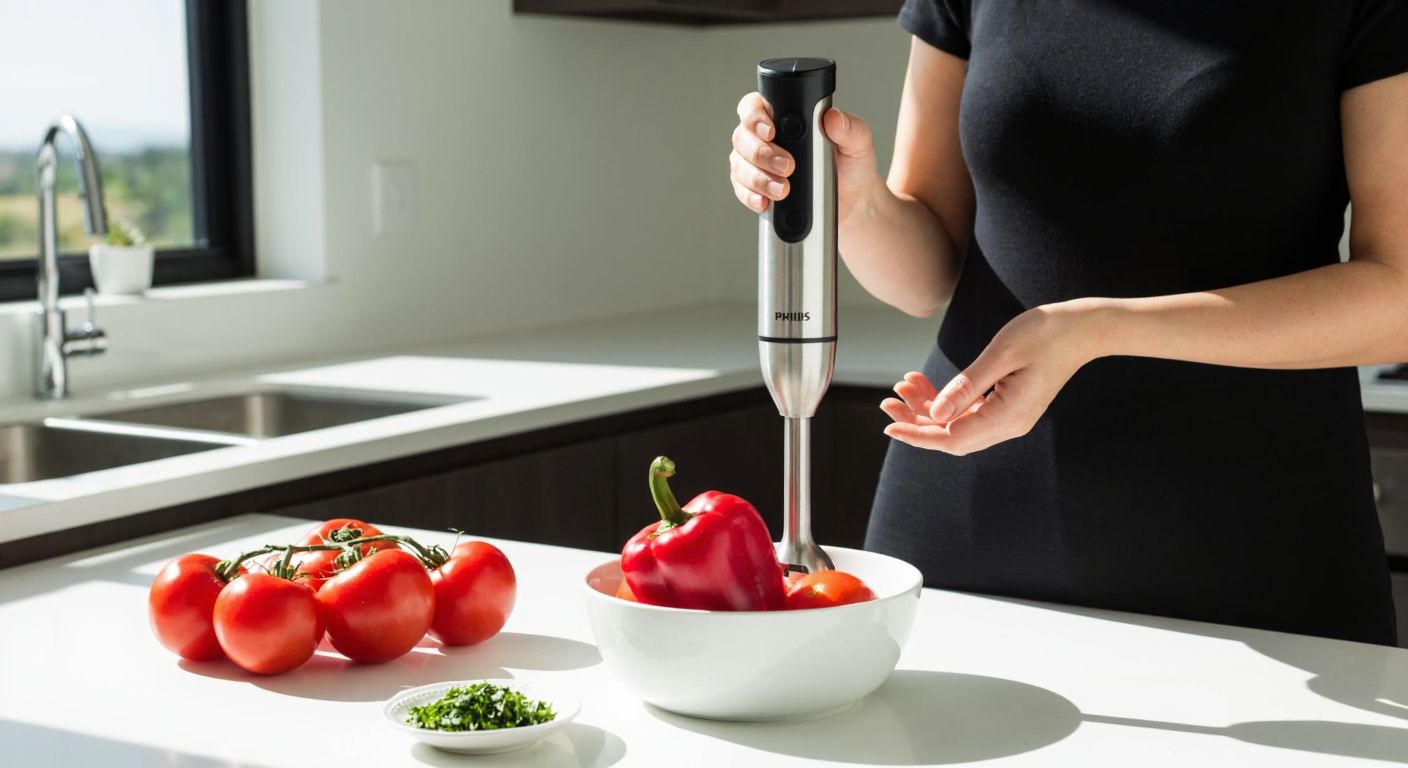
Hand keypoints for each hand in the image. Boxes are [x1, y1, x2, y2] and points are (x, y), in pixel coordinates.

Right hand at [729, 92, 881, 224]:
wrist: (852, 202)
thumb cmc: (851, 166)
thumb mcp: (858, 144)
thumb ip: (850, 128)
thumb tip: (832, 118)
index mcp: (785, 117)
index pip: (755, 106)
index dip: (754, 116)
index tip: (770, 131)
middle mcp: (764, 138)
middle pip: (743, 137)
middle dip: (761, 153)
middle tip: (788, 166)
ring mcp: (757, 164)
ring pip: (740, 165)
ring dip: (758, 178)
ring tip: (783, 189)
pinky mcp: (756, 189)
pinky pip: (742, 190)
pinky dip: (750, 196)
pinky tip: (765, 202)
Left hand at [880, 303, 1105, 454]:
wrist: (1083, 328)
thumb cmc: (1046, 333)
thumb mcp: (1001, 353)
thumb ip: (966, 386)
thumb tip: (935, 415)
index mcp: (1009, 416)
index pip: (952, 437)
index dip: (917, 434)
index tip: (889, 425)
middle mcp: (1010, 424)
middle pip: (952, 436)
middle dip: (916, 421)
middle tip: (887, 402)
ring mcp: (1010, 418)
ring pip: (958, 425)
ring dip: (928, 409)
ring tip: (903, 386)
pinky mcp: (1008, 407)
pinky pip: (969, 413)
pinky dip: (945, 401)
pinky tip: (924, 384)